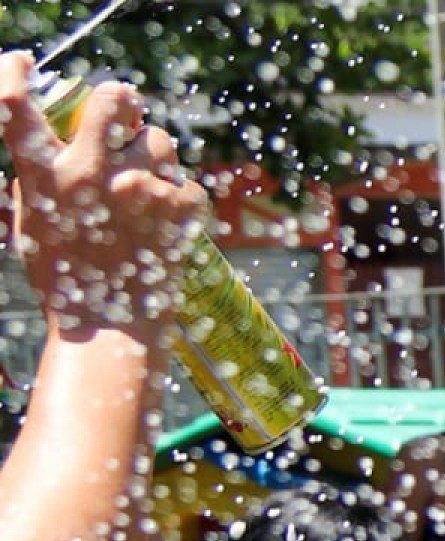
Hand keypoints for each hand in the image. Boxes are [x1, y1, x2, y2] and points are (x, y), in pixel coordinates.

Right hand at [0, 55, 206, 339]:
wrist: (113, 332)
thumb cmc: (68, 284)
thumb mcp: (33, 225)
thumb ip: (38, 180)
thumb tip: (50, 145)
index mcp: (45, 177)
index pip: (14, 106)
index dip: (13, 72)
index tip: (23, 64)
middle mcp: (91, 174)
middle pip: (112, 101)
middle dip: (122, 99)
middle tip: (125, 109)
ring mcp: (138, 190)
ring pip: (158, 141)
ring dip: (154, 158)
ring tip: (146, 192)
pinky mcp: (178, 210)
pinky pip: (186, 184)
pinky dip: (180, 201)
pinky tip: (168, 226)